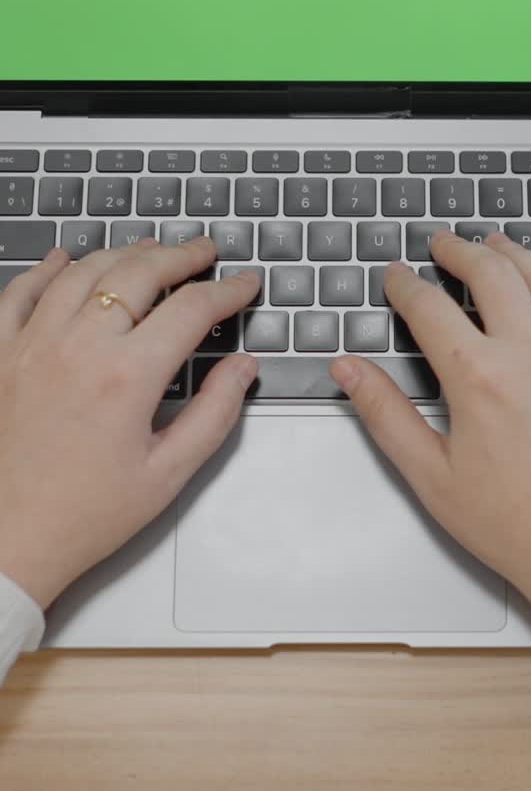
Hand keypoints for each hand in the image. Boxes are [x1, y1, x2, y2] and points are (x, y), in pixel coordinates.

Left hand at [0, 238, 259, 609]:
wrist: (8, 540)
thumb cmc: (84, 516)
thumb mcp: (167, 474)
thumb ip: (214, 414)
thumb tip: (243, 368)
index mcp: (126, 376)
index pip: (190, 308)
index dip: (227, 290)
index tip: (245, 284)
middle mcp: (78, 346)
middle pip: (138, 273)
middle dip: (181, 255)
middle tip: (205, 250)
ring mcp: (33, 345)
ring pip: (83, 272)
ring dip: (123, 253)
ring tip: (150, 250)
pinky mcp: (2, 355)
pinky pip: (20, 293)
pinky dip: (46, 269)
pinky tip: (63, 260)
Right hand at [331, 232, 530, 631]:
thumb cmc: (516, 526)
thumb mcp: (431, 477)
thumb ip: (386, 415)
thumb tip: (348, 370)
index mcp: (478, 378)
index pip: (429, 308)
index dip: (405, 286)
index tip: (396, 277)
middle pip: (489, 273)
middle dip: (458, 251)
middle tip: (443, 244)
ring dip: (516, 253)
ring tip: (497, 244)